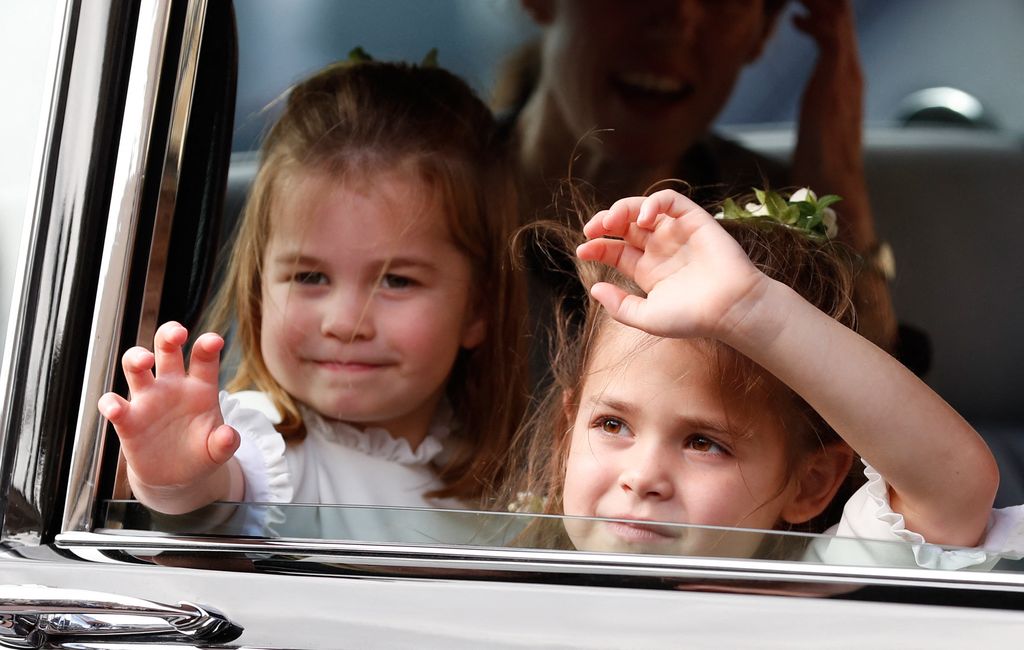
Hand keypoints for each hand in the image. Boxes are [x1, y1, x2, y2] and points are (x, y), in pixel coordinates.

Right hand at [97, 321, 239, 512]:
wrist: (177, 477)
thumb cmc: (201, 452)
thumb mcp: (218, 450)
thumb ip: (225, 442)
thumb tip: (228, 435)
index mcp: (200, 387)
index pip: (203, 358)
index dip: (207, 345)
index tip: (214, 340)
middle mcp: (172, 386)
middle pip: (166, 349)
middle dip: (169, 335)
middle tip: (177, 333)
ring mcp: (148, 400)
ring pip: (135, 367)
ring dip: (136, 357)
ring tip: (145, 360)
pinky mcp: (128, 421)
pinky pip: (114, 405)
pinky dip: (111, 403)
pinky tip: (116, 408)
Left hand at [576, 190, 766, 340]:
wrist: (730, 310)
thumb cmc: (692, 318)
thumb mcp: (647, 317)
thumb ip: (619, 306)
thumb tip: (594, 288)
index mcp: (647, 270)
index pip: (615, 250)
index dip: (597, 246)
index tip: (582, 250)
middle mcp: (660, 249)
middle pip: (625, 226)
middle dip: (604, 223)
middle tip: (592, 230)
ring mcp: (676, 233)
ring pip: (643, 209)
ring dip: (622, 209)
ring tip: (611, 221)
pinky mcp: (694, 220)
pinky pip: (671, 200)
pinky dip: (653, 201)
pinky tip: (642, 217)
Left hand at [791, 0, 873, 250]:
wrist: (832, 182)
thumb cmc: (819, 159)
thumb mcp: (818, 118)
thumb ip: (821, 99)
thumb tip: (817, 98)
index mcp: (847, 77)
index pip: (840, 28)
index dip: (824, 9)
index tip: (801, 1)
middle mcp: (852, 70)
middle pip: (842, 16)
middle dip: (822, 1)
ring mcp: (847, 74)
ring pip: (840, 19)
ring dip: (818, 3)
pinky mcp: (836, 81)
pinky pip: (831, 35)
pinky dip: (816, 21)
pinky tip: (796, 18)